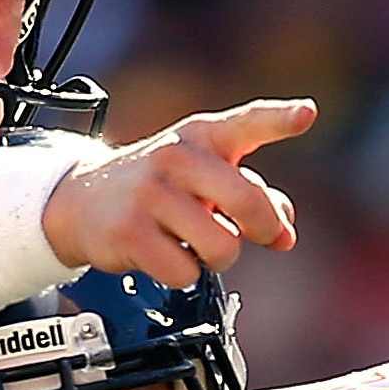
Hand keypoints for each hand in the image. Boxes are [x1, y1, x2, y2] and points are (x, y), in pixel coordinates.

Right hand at [41, 99, 311, 286]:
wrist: (81, 199)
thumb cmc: (158, 186)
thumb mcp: (204, 175)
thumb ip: (252, 195)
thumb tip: (286, 235)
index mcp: (203, 135)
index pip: (247, 122)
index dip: (280, 119)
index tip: (306, 115)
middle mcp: (177, 158)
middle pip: (248, 202)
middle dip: (263, 230)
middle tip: (253, 236)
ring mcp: (150, 193)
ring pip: (222, 247)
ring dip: (217, 258)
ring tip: (196, 245)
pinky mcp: (129, 232)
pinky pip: (184, 272)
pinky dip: (183, 274)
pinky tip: (166, 254)